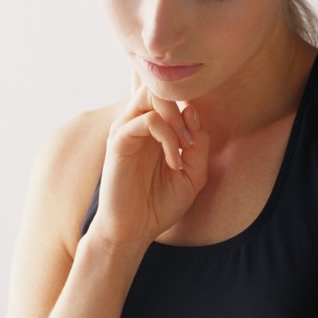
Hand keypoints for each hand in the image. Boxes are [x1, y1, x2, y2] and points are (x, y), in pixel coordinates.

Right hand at [89, 81, 209, 249]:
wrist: (135, 231)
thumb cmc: (160, 203)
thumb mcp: (194, 174)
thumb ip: (199, 144)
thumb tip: (193, 111)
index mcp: (155, 128)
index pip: (171, 94)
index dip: (192, 109)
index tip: (197, 141)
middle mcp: (138, 124)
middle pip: (158, 86)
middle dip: (182, 105)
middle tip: (191, 140)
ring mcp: (126, 130)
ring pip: (151, 95)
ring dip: (176, 118)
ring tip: (185, 148)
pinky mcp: (118, 143)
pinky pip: (146, 121)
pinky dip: (167, 137)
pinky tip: (174, 162)